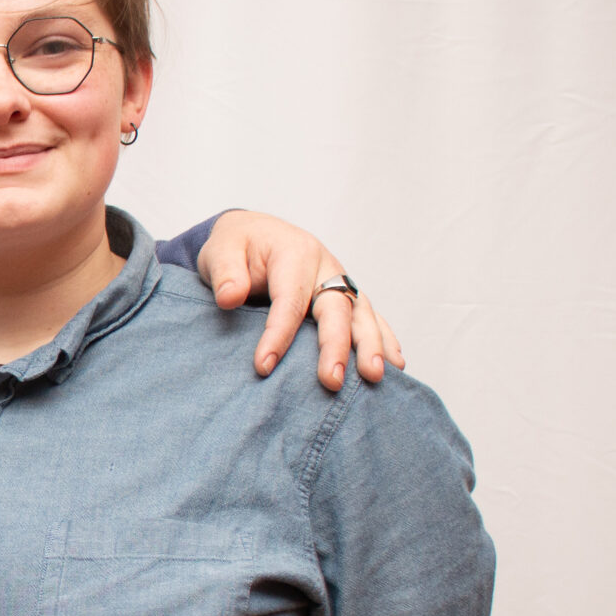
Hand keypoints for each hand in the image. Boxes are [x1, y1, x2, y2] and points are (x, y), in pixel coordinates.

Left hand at [194, 211, 404, 390]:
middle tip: (331, 381)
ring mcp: (340, 282)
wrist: (255, 234)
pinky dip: (385, 340)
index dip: (278, 335)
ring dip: (371, 346)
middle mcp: (325, 266)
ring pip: (361, 314)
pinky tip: (395, 365)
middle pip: (336, 308)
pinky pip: (370, 318)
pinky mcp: (346, 296)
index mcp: (295, 253)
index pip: (290, 300)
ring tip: (374, 377)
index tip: (263, 367)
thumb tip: (229, 297)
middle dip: (335, 346)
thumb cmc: (237, 247)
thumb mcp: (220, 251)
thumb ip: (225, 273)